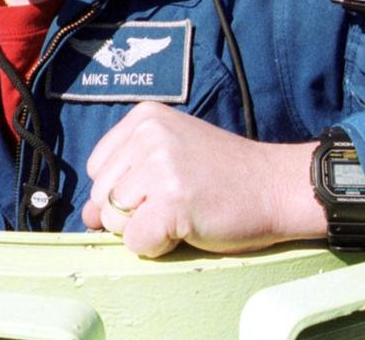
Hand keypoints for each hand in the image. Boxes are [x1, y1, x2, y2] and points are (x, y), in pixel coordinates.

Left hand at [80, 102, 324, 256]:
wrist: (276, 187)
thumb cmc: (224, 177)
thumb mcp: (169, 160)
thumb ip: (125, 180)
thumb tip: (87, 215)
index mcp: (144, 117)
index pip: (97, 168)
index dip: (125, 189)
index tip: (163, 186)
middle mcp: (148, 135)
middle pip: (102, 195)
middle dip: (132, 211)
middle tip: (177, 201)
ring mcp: (160, 166)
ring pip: (114, 221)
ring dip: (145, 229)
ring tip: (183, 212)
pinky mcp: (172, 201)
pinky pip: (136, 242)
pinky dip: (157, 247)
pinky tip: (187, 229)